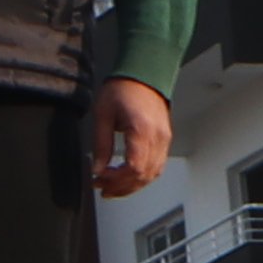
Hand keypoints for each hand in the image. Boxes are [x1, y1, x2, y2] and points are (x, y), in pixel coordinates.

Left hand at [88, 79, 171, 197]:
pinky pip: (156, 167)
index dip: (115, 179)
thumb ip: (101, 145)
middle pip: (143, 175)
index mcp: (142, 130)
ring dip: (131, 186)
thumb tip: (97, 169)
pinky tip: (126, 179)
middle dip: (120, 187)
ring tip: (111, 188)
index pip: (133, 167)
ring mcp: (164, 140)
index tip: (99, 178)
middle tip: (101, 187)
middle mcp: (157, 138)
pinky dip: (141, 177)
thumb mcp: (103, 115)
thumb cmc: (122, 90)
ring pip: (152, 175)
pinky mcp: (165, 140)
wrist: (143, 75)